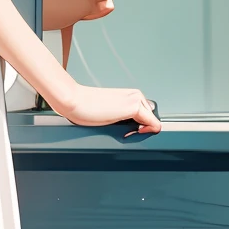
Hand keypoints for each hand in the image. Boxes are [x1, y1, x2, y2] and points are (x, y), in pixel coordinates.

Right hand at [43, 77, 160, 132]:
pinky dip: (148, 132)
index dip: (140, 127)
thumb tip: (133, 128)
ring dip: (143, 130)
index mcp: (129, 96)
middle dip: (142, 128)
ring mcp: (136, 100)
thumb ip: (122, 116)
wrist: (75, 101)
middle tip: (124, 132)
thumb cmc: (86, 107)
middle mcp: (136, 95)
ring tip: (124, 132)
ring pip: (153, 121)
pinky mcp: (134, 107)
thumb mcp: (110, 112)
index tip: (127, 131)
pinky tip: (132, 133)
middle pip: (152, 118)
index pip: (147, 115)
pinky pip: (153, 124)